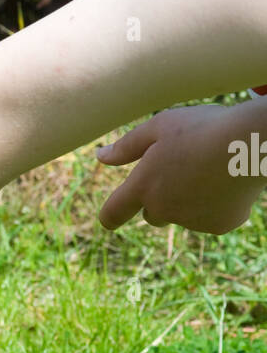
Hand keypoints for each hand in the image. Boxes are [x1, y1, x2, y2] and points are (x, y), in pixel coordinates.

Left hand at [96, 103, 265, 234]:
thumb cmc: (203, 128)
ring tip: (210, 168)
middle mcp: (163, 210)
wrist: (250, 144)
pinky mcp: (218, 226)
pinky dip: (216, 204)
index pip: (113, 212)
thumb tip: (100, 157)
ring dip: (190, 198)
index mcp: (143, 186)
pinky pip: (211, 217)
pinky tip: (228, 180)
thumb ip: (127, 146)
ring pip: (184, 214)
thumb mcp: (160, 126)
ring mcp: (191, 221)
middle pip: (152, 214)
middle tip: (181, 171)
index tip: (109, 219)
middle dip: (160, 199)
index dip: (110, 216)